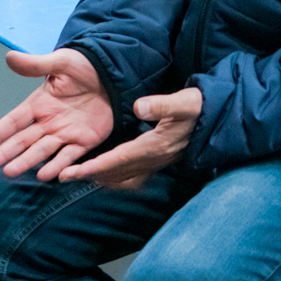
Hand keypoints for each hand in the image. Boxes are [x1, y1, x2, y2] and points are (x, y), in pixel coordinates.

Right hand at [0, 49, 113, 180]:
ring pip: (40, 151)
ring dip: (25, 162)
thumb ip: (35, 64)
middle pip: (22, 140)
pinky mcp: (84, 141)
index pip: (14, 120)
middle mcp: (48, 122)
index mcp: (39, 103)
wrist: (115, 75)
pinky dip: (57, 166)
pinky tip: (44, 175)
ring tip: (8, 172)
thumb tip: (9, 57)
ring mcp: (65, 133)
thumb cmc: (86, 66)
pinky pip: (68, 156)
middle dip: (4, 154)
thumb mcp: (61, 62)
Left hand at [58, 88, 201, 189]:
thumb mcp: (184, 102)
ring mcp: (156, 163)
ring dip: (100, 178)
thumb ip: (162, 105)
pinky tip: (104, 173)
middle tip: (62, 176)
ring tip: (77, 176)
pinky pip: (132, 176)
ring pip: (122, 178)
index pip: (117, 161)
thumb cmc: (199, 108)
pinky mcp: (158, 161)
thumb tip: (138, 107)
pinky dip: (115, 177)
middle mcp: (154, 160)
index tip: (70, 172)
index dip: (92, 168)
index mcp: (155, 147)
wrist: (218, 118)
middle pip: (115, 173)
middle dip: (88, 176)